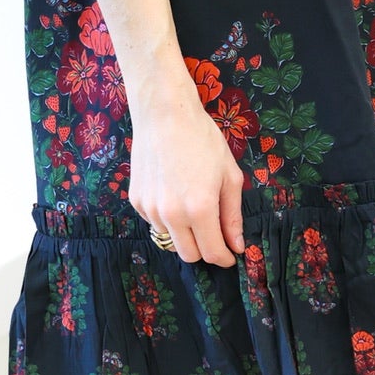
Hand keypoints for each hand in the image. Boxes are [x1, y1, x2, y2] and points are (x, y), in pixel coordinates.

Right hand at [127, 78, 246, 266]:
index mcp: (200, 209)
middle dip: (204, 250)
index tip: (230, 255)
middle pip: (189, 255)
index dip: (224, 258)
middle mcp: (172, 215)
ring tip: (191, 200)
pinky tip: (173, 191)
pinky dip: (167, 217)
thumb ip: (233, 215)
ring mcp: (150, 209)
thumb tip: (237, 246)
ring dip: (184, 232)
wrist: (164, 115)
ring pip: (171, 239)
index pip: (212, 253)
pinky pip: (155, 222)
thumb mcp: (230, 176)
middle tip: (214, 232)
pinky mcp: (136, 201)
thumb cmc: (203, 140)